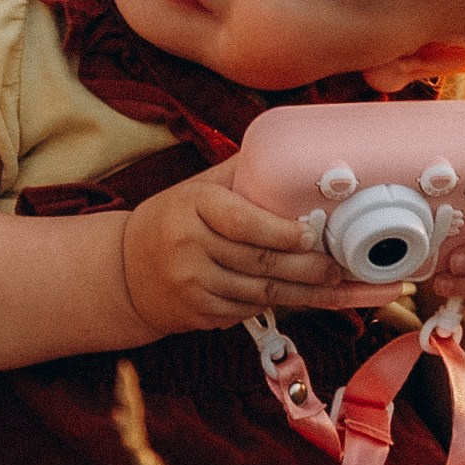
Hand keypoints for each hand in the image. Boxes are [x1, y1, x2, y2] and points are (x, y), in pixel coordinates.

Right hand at [121, 163, 368, 336]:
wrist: (124, 270)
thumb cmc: (173, 220)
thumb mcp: (196, 188)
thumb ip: (241, 174)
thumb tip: (294, 149)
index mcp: (194, 206)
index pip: (244, 222)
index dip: (282, 233)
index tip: (314, 236)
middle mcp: (189, 247)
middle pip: (261, 263)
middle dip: (309, 269)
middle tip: (341, 268)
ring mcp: (191, 285)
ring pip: (260, 294)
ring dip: (305, 294)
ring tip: (338, 289)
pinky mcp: (196, 315)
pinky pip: (246, 312)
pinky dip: (277, 307)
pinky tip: (304, 301)